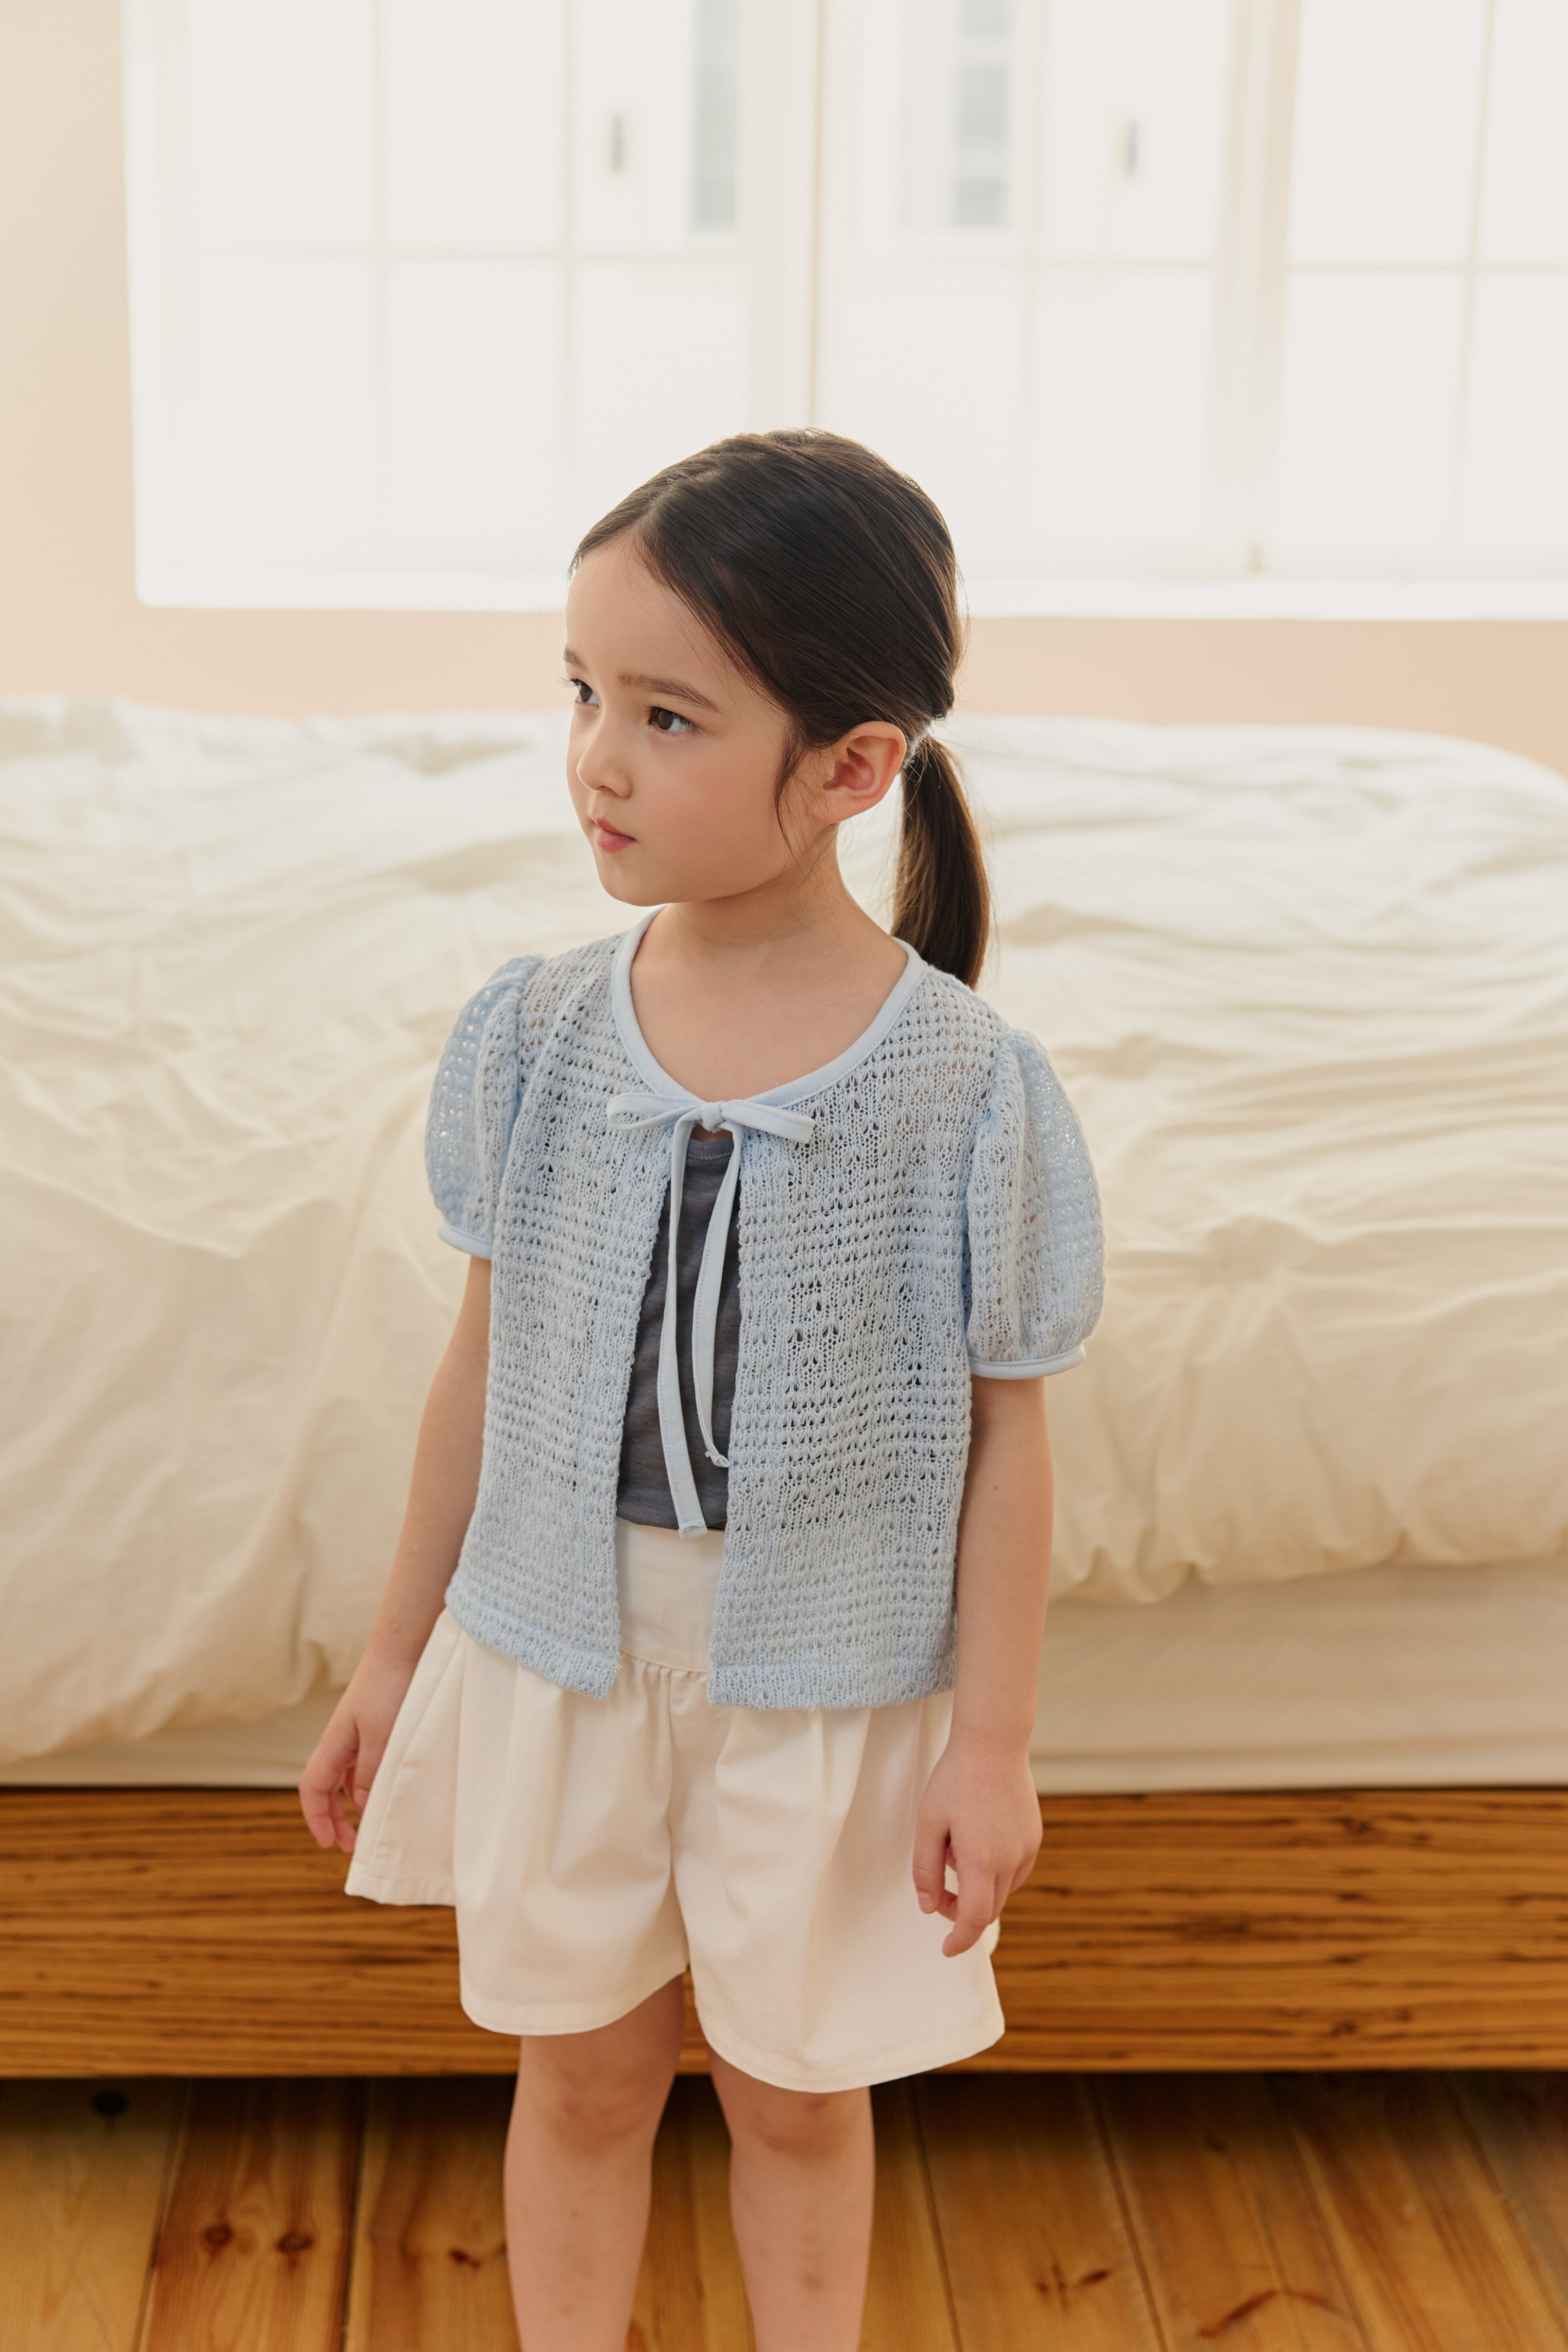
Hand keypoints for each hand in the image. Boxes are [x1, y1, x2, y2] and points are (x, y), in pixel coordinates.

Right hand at [297, 1648, 419, 1854]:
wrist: (404, 1648)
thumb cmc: (391, 1687)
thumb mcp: (383, 1734)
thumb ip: (372, 1771)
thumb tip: (362, 1807)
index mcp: (335, 1743)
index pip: (312, 1788)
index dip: (316, 1817)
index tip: (329, 1843)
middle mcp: (341, 1741)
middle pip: (326, 1787)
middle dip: (333, 1818)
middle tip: (350, 1845)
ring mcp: (358, 1734)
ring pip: (347, 1778)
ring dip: (353, 1803)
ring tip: (370, 1825)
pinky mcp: (376, 1727)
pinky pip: (365, 1764)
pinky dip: (370, 1783)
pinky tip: (386, 1791)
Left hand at [912, 1729, 1041, 1956]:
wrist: (993, 1743)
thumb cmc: (954, 1780)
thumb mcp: (927, 1824)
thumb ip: (926, 1871)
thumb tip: (929, 1907)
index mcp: (981, 1859)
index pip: (973, 1918)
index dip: (959, 1940)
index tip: (946, 1949)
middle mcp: (1010, 1860)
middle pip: (988, 1909)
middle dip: (961, 1912)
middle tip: (939, 1893)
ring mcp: (1027, 1849)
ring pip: (1003, 1892)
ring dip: (978, 1891)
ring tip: (957, 1852)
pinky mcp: (1034, 1838)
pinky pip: (1015, 1872)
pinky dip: (995, 1874)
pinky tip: (978, 1844)